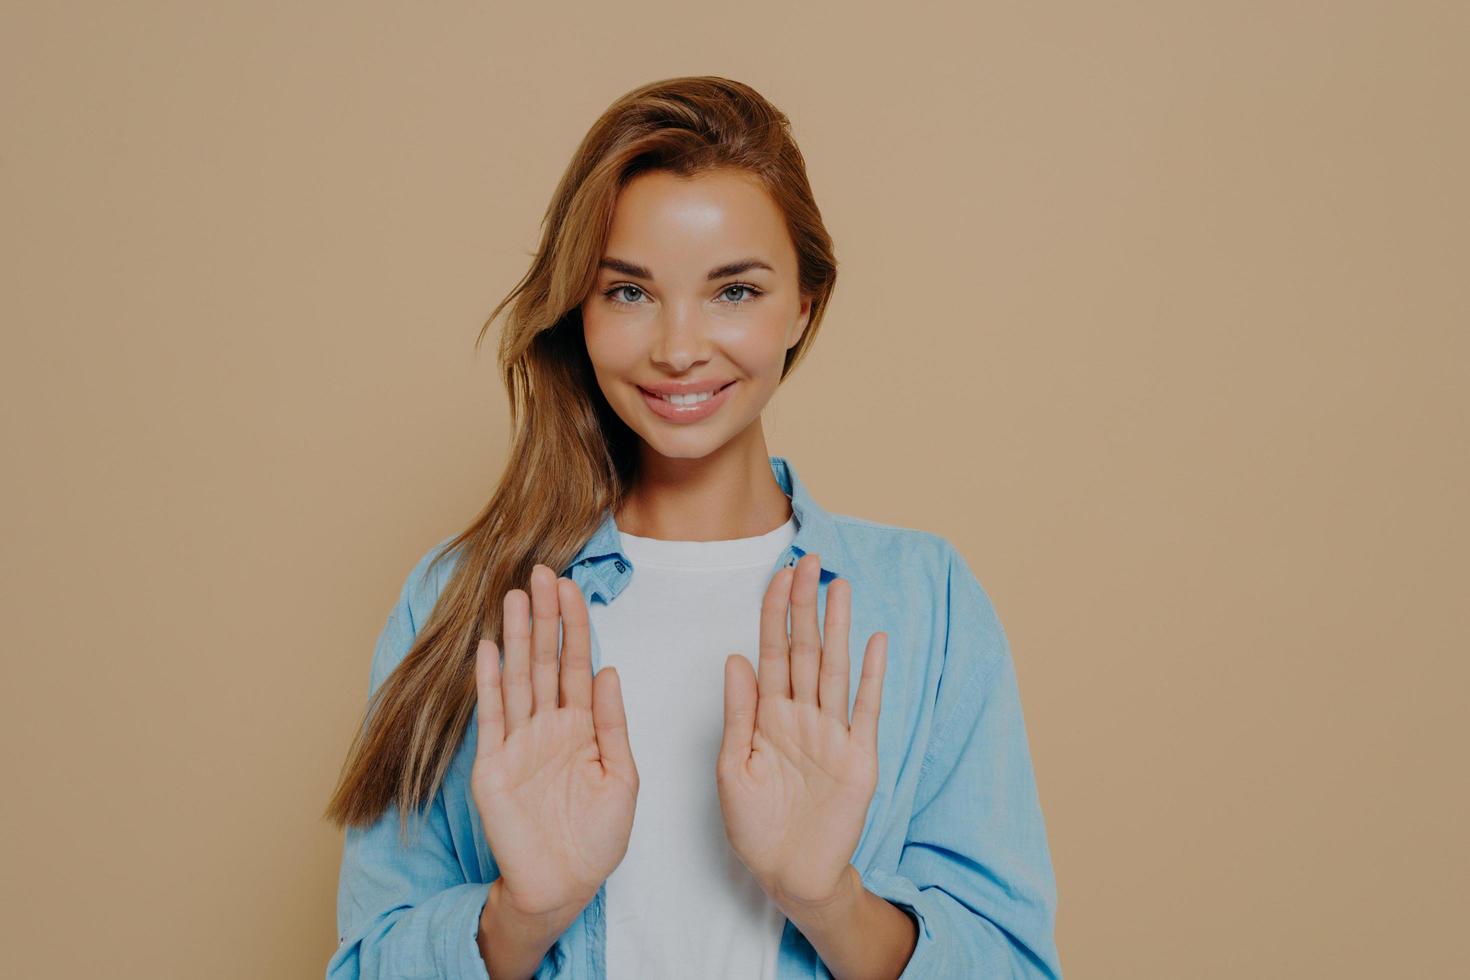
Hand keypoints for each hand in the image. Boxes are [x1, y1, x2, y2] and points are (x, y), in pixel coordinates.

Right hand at [471, 564, 638, 919]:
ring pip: (518, 678)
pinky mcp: (493, 766)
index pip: (577, 663)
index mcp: (583, 726)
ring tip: (514, 597)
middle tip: (544, 572)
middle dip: (545, 617)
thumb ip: (612, 724)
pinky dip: (489, 683)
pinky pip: (492, 717)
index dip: (576, 625)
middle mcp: (548, 726)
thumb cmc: (597, 839)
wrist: (564, 886)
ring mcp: (518, 743)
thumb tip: (607, 670)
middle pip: (545, 660)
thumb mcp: (622, 778)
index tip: (574, 586)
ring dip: (515, 638)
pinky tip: (488, 649)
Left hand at [716, 552, 888, 911]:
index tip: (777, 574)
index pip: (770, 651)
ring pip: (836, 669)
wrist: (789, 874)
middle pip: (805, 650)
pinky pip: (867, 710)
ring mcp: (832, 734)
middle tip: (810, 561)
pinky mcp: (859, 757)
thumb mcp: (733, 768)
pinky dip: (874, 676)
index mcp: (767, 716)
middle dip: (805, 606)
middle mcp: (801, 716)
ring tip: (840, 587)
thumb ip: (738, 714)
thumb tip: (735, 657)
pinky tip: (877, 641)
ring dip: (839, 628)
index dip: (773, 613)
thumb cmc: (754, 826)